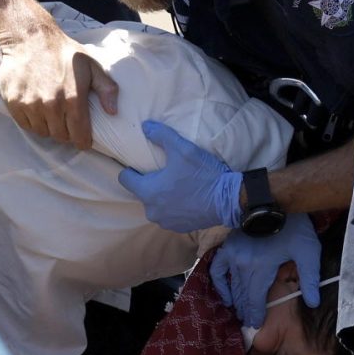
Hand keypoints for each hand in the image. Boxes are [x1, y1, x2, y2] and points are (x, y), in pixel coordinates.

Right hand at [0, 20, 117, 148]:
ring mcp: (31, 105)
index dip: (83, 141)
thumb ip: (106, 88)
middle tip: (66, 121)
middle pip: (61, 137)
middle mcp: (51, 105)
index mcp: (73, 99)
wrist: (30, 37)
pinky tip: (36, 108)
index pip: (79, 136)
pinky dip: (32, 121)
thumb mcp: (91, 65)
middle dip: (66, 133)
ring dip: (48, 127)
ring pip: (42, 132)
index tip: (83, 138)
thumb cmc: (63, 52)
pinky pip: (25, 125)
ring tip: (51, 112)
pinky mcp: (14, 103)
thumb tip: (113, 112)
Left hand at [119, 121, 242, 232]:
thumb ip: (161, 136)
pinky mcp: (178, 228)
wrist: (228, 199)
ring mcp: (165, 222)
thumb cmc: (203, 174)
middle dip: (150, 183)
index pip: (125, 179)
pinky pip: (169, 215)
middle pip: (141, 192)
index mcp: (148, 192)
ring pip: (155, 205)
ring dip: (162, 196)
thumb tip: (145, 126)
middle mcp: (152, 210)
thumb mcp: (183, 149)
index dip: (130, 170)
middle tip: (166, 173)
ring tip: (178, 186)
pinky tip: (187, 198)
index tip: (139, 165)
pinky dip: (174, 207)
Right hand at [209, 213, 321, 331]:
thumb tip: (313, 303)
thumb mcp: (308, 252)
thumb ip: (310, 279)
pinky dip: (220, 283)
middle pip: (242, 295)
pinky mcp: (228, 246)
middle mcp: (242, 264)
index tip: (256, 324)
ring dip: (236, 300)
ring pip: (232, 285)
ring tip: (240, 311)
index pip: (255, 299)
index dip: (256, 313)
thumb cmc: (294, 227)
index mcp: (260, 268)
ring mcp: (232, 255)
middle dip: (246, 310)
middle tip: (249, 321)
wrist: (276, 201)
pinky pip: (217, 269)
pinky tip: (226, 293)